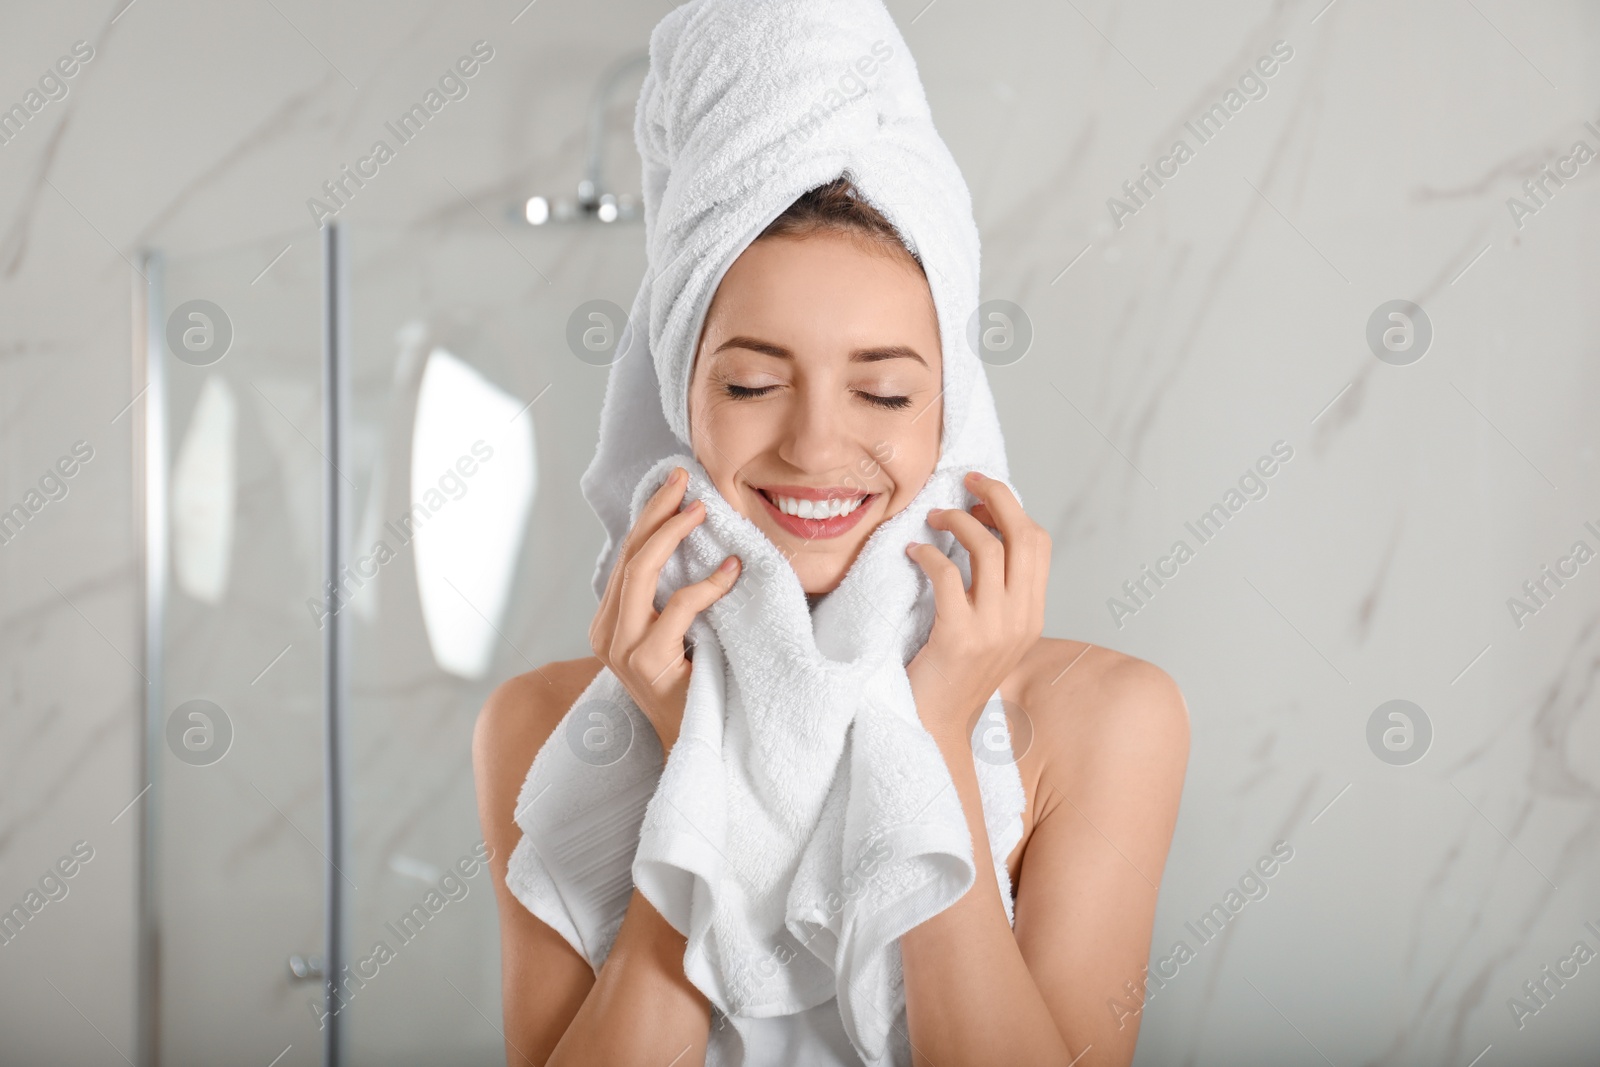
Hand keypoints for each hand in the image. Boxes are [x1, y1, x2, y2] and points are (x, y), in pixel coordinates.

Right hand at [589, 466, 740, 760]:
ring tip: (701, 510)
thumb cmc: (697, 688)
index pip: (627, 558)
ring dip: (672, 535)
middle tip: (684, 480)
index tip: (675, 485)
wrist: (697, 746)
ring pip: (640, 573)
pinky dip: (706, 585)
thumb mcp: (679, 637)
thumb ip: (673, 601)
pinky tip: (731, 570)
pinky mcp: (647, 664)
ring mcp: (622, 650)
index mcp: (610, 624)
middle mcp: (607, 633)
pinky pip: (677, 609)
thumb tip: (698, 548)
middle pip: (629, 557)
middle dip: (657, 512)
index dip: (649, 518)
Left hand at [904, 471, 1050, 749]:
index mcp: (1032, 615)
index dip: (1012, 509)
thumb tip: (977, 535)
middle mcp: (1022, 619)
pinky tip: (911, 552)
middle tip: (964, 482)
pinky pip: (947, 575)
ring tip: (931, 519)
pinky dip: (927, 555)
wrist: (934, 728)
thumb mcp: (987, 632)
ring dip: (956, 521)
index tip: (980, 495)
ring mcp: (994, 630)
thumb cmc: (950, 676)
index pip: (1038, 543)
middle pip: (1023, 536)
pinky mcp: (960, 638)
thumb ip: (993, 592)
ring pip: (987, 548)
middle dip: (996, 497)